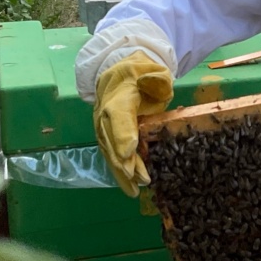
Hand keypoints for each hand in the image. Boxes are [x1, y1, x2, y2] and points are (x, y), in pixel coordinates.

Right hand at [94, 51, 173, 196]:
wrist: (119, 75)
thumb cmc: (141, 75)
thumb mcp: (153, 71)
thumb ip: (157, 79)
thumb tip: (158, 87)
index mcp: (118, 96)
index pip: (118, 116)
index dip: (122, 134)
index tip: (129, 151)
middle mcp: (105, 113)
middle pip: (112, 139)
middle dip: (124, 160)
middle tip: (138, 178)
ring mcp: (102, 127)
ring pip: (110, 151)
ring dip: (122, 171)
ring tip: (135, 189)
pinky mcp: (105, 137)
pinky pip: (110, 156)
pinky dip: (119, 173)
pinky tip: (129, 188)